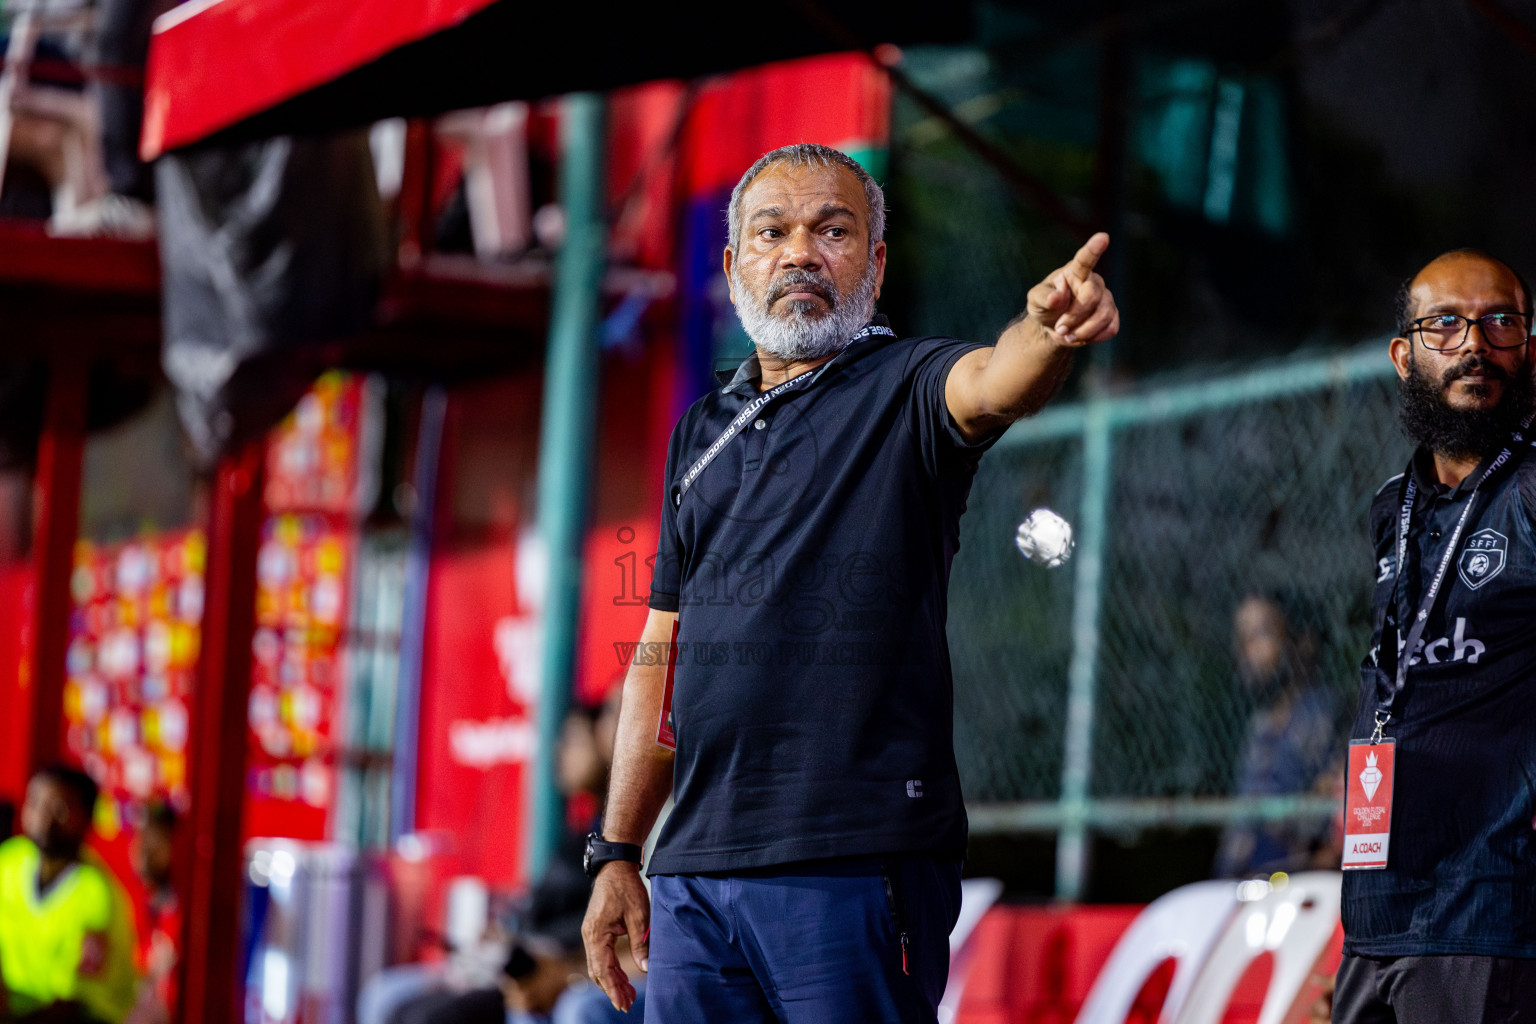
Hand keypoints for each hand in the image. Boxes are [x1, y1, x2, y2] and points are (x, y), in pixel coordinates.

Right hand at [581, 862, 649, 1012]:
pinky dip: (610, 969)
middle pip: (598, 971)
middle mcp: (589, 936)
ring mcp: (590, 933)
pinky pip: (600, 956)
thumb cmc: (626, 887)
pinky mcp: (595, 930)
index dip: (613, 989)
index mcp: (596, 934)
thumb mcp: (639, 915)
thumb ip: (640, 943)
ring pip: (598, 965)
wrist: (615, 866)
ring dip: (612, 980)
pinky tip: (622, 977)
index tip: (623, 1004)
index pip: (603, 969)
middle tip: (628, 1004)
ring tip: (628, 995)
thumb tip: (645, 968)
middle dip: (613, 989)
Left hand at [1026, 232, 1119, 345]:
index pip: (1085, 259)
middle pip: (1092, 296)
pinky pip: (1111, 328)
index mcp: (1074, 272)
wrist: (1054, 327)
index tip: (1103, 237)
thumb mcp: (1035, 301)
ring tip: (1067, 335)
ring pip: (1104, 316)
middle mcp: (1094, 281)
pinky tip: (1080, 336)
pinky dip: (1094, 337)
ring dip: (1083, 331)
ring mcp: (1106, 298)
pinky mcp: (1113, 315)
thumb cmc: (1045, 307)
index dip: (1094, 248)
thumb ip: (1044, 297)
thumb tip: (1057, 296)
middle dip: (1074, 316)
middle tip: (1060, 328)